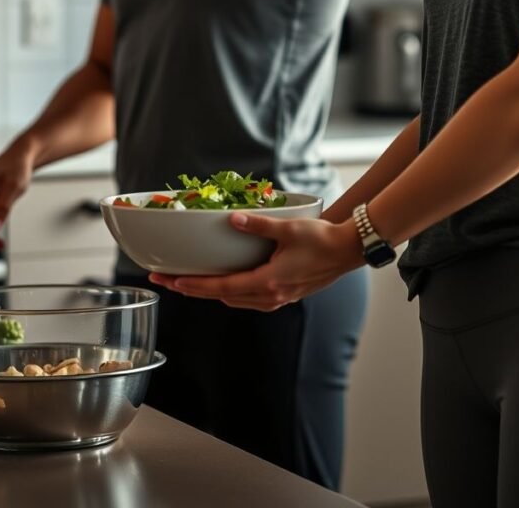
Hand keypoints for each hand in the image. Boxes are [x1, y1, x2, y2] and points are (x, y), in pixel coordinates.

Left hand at [150, 213, 363, 310]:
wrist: (348, 251)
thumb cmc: (322, 240)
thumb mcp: (288, 228)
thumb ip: (258, 225)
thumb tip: (232, 218)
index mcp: (268, 282)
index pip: (221, 288)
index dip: (194, 285)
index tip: (172, 282)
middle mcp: (270, 296)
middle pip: (223, 297)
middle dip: (195, 289)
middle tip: (170, 279)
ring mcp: (278, 298)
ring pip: (236, 300)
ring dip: (213, 292)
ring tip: (192, 281)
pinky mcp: (284, 295)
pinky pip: (249, 298)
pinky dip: (232, 291)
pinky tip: (227, 280)